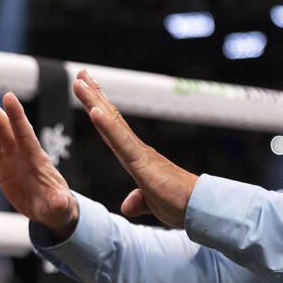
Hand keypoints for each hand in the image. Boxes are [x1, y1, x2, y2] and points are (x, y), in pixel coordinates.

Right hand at [0, 85, 79, 239]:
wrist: (49, 208)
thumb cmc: (58, 206)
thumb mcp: (60, 207)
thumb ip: (59, 203)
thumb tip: (62, 202)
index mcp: (35, 158)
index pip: (25, 134)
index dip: (17, 116)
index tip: (8, 97)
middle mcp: (20, 152)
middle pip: (3, 126)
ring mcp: (8, 156)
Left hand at [72, 69, 197, 227]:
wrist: (201, 208)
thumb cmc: (181, 205)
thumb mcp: (153, 205)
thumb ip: (139, 202)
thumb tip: (128, 206)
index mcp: (138, 159)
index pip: (114, 132)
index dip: (101, 112)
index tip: (89, 95)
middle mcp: (138, 151)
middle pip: (112, 119)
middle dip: (95, 96)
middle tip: (81, 74)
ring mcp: (140, 153)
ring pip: (113, 123)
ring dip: (95, 101)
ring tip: (80, 81)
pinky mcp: (143, 162)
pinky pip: (121, 141)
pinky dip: (107, 125)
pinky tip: (95, 110)